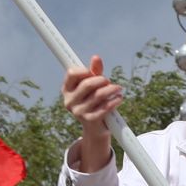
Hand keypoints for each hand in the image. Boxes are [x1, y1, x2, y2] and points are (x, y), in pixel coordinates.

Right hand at [62, 55, 121, 172]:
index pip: (72, 73)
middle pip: (87, 84)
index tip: (92, 72)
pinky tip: (119, 98)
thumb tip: (96, 57)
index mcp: (67, 89)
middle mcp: (69, 101)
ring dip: (111, 89)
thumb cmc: (93, 101)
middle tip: (109, 81)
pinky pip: (104, 107)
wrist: (95, 128)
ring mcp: (78, 112)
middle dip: (102, 80)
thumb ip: (94, 71)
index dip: (84, 70)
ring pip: (98, 95)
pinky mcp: (89, 120)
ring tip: (118, 88)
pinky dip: (114, 101)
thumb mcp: (93, 85)